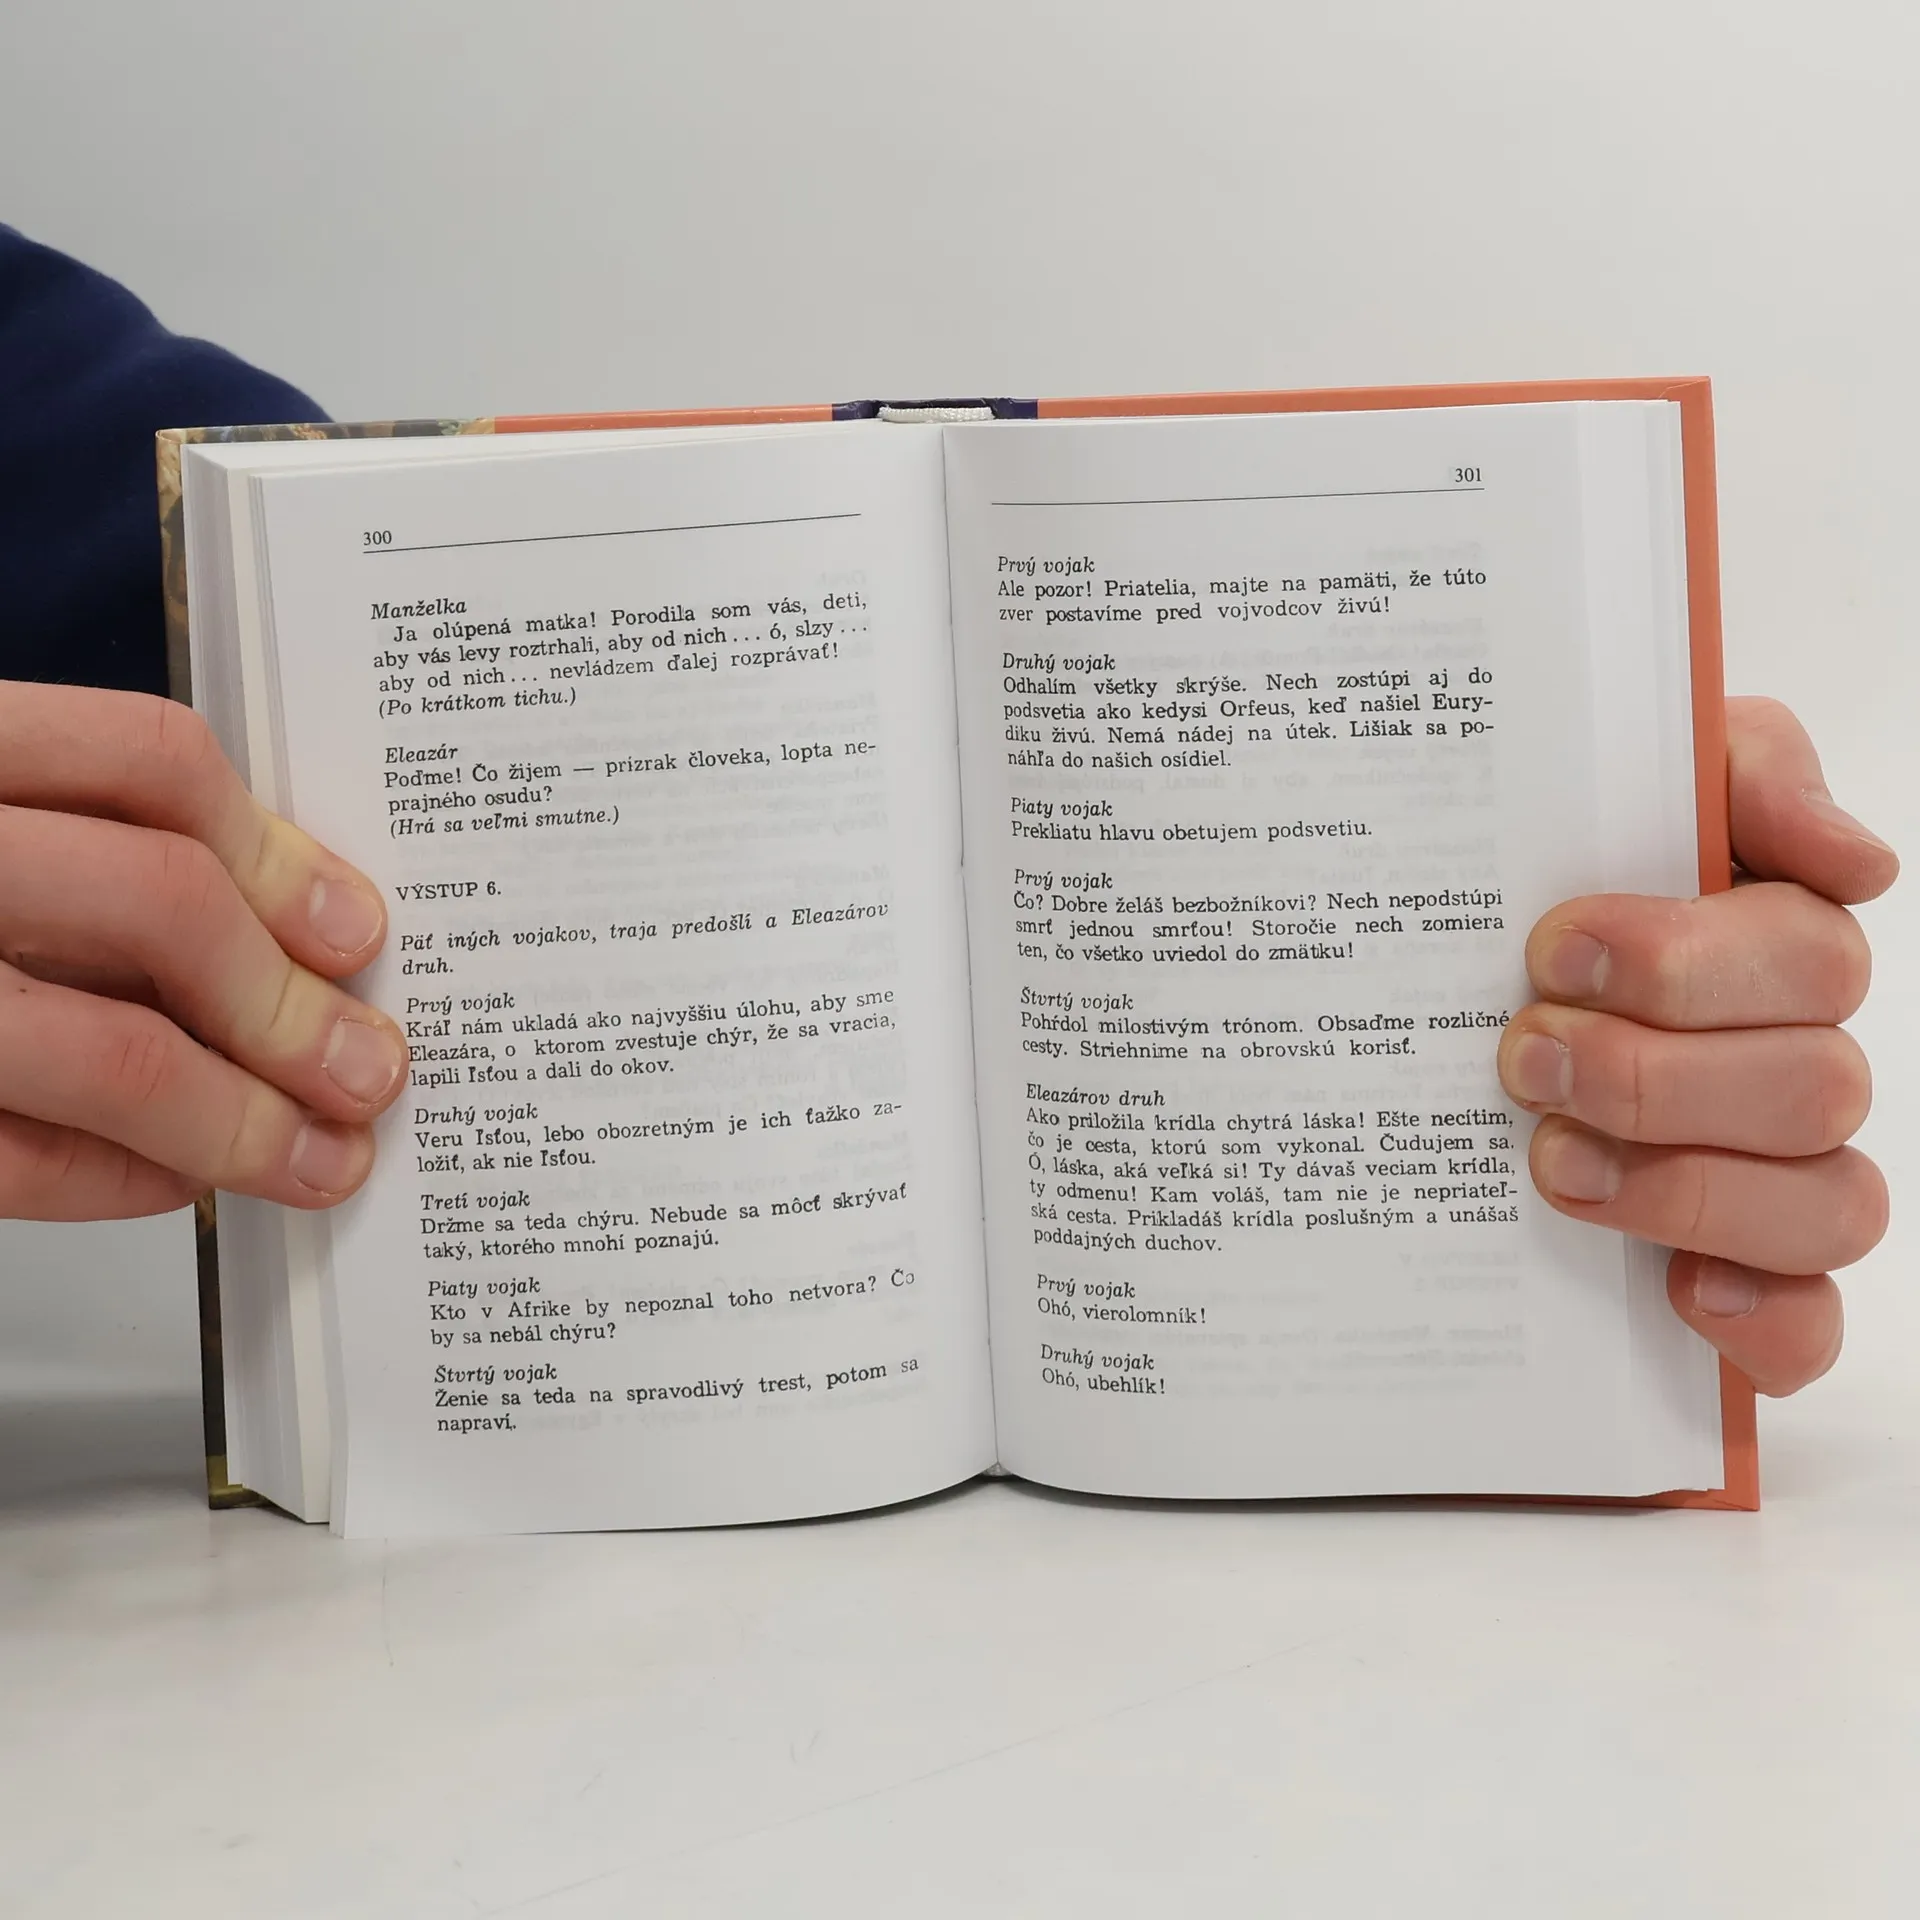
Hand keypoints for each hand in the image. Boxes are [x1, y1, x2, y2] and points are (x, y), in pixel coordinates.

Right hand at [1, 683, 407, 1218]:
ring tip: (315, 1153)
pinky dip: (120, 1182)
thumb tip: (286, 930)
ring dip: (239, 1119)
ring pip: (108, 1050)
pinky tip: (175, 1183)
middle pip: (160, 901)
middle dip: (289, 1005)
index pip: (147, 762)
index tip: (357, 930)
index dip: (278, 853)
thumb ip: (77, 843)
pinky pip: (19, 1160)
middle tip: (368, 1067)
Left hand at [1499, 697, 1895, 1395]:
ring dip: (1688, 1188)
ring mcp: (1779, 1176)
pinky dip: (1764, 1319)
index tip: (1552, 957)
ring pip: (1828, 1203)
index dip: (1685, 964)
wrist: (1464, 988)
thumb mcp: (1631, 784)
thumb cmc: (1554, 886)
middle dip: (1653, 1077)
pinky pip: (1810, 1325)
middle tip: (1523, 1059)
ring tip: (1549, 1161)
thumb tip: (1858, 860)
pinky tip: (1682, 1294)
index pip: (1810, 958)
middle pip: (1813, 1085)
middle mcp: (1792, 1065)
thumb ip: (1744, 772)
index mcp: (1775, 949)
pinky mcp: (1747, 1278)